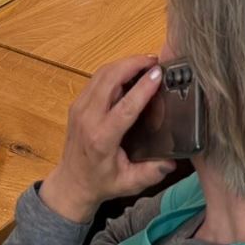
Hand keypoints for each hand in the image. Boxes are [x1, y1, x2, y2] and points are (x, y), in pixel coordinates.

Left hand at [40, 55, 176, 222]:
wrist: (71, 183)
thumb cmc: (101, 182)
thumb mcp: (129, 183)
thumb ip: (151, 173)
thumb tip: (172, 161)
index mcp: (101, 138)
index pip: (124, 107)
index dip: (142, 88)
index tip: (158, 73)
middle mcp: (88, 119)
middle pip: (110, 79)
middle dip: (133, 64)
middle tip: (156, 61)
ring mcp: (79, 108)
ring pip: (102, 74)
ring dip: (124, 63)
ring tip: (146, 62)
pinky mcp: (77, 104)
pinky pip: (96, 78)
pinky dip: (114, 69)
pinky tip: (130, 70)